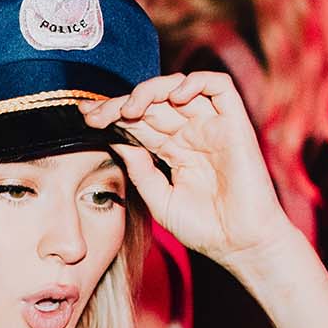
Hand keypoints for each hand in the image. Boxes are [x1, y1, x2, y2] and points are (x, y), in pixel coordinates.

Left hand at [83, 72, 306, 271]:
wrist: (240, 245)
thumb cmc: (205, 229)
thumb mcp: (159, 198)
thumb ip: (139, 168)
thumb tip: (115, 140)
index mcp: (172, 150)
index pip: (138, 122)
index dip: (112, 115)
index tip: (86, 119)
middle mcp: (191, 133)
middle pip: (153, 102)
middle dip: (120, 103)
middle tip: (96, 114)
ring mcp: (212, 127)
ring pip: (179, 88)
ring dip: (151, 91)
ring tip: (130, 109)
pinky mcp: (235, 124)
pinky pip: (218, 86)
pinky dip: (195, 82)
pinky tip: (175, 97)